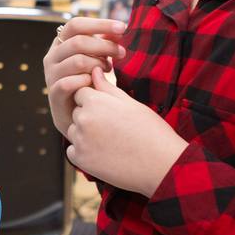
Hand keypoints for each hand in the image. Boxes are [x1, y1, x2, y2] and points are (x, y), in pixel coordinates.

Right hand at [43, 17, 127, 136]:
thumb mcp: (96, 59)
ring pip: (77, 61)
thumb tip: (119, 29)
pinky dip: (87, 81)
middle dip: (105, 46)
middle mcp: (52, 57)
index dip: (99, 24)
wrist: (75, 115)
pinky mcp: (53, 93)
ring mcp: (51, 75)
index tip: (123, 27)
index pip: (75, 25)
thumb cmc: (88, 83)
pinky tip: (96, 83)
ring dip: (98, 64)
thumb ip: (104, 43)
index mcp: (60, 44)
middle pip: (78, 42)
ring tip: (108, 70)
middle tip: (122, 53)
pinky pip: (70, 82)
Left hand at [68, 67, 187, 196]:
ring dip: (85, 135)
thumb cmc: (150, 130)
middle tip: (114, 129)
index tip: (112, 112)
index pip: (81, 93)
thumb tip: (94, 70)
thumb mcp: (130, 104)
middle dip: (90, 117)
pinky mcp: (80, 160)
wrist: (161, 164)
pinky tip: (105, 154)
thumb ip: (107, 87)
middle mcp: (84, 119)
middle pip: (77, 112)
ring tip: (111, 141)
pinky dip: (84, 153)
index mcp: (95, 101)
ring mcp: (80, 141)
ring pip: (73, 131)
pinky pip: (73, 151)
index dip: (96, 101)